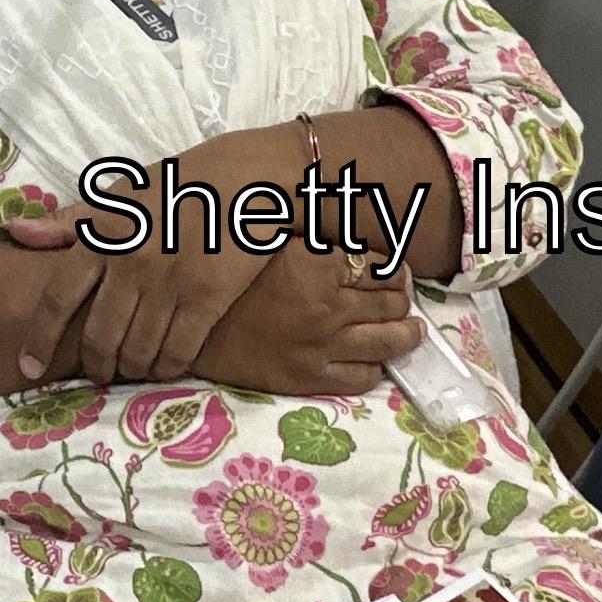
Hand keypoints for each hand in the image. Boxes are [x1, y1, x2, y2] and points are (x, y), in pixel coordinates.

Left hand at [2, 201, 267, 384]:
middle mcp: (131, 263)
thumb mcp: (120, 194)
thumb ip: (68, 220)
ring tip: (131, 369)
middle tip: (98, 373)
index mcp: (103, 235)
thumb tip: (14, 231)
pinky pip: (177, 352)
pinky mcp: (207, 299)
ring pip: (137, 351)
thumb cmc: (179, 184)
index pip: (57, 296)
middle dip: (95, 365)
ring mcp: (170, 284)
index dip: (40, 337)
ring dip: (130, 369)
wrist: (249, 179)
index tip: (29, 366)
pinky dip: (166, 369)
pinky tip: (163, 367)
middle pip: (99, 336)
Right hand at [191, 240, 423, 401]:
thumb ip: (318, 235)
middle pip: (393, 302)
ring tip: (409, 329)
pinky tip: (375, 358)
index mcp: (317, 263)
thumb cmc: (233, 280)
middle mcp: (326, 304)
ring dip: (406, 333)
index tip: (393, 269)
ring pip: (389, 341)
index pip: (383, 266)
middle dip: (402, 298)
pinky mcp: (311, 377)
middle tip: (400, 297)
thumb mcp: (277, 241)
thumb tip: (359, 224)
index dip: (395, 268)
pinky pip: (364, 376)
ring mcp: (322, 344)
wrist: (193, 329)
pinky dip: (377, 366)